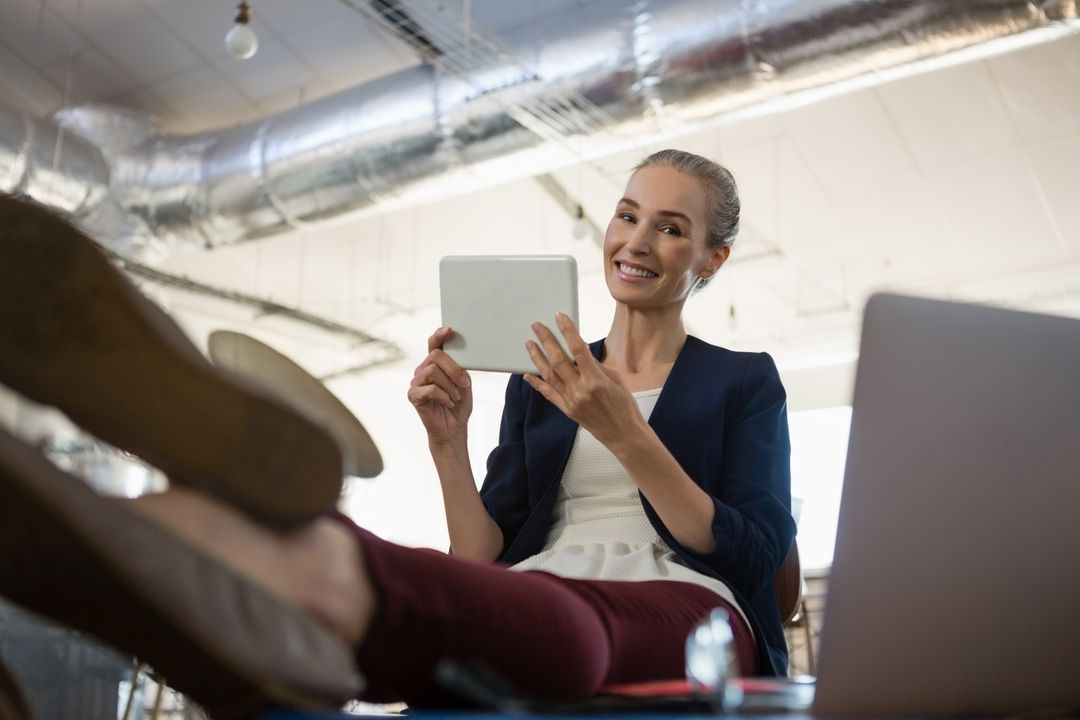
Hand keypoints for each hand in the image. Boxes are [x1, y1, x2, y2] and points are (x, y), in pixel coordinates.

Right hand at [408, 327, 472, 443]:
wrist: (454, 427)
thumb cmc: (458, 403)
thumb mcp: (463, 382)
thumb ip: (459, 367)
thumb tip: (460, 356)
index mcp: (435, 364)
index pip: (433, 344)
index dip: (439, 335)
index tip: (450, 330)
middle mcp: (423, 369)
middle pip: (435, 356)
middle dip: (453, 369)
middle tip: (464, 384)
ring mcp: (416, 382)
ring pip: (433, 372)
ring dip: (450, 385)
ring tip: (456, 397)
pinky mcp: (413, 395)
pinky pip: (430, 389)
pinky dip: (444, 396)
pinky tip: (449, 403)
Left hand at [523, 314, 643, 445]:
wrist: (624, 435)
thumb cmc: (624, 406)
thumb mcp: (616, 379)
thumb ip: (596, 365)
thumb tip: (580, 351)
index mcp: (596, 380)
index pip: (578, 349)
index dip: (568, 331)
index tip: (559, 317)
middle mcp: (580, 390)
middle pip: (558, 360)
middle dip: (546, 340)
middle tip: (536, 325)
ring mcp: (571, 401)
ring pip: (548, 375)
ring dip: (537, 357)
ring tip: (529, 343)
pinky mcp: (566, 410)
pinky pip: (548, 394)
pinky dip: (536, 383)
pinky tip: (527, 374)